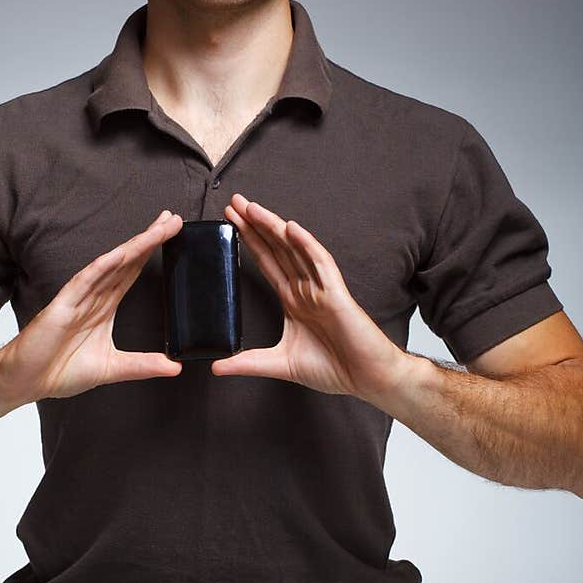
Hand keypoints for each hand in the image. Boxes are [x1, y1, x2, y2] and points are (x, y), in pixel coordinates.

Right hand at [0, 209, 183, 402]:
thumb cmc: (59, 370)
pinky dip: (100, 268)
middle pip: (126, 261)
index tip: (172, 233)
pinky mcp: (61, 307)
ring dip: (133, 246)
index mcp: (104, 307)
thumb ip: (143, 365)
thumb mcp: (112, 368)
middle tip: (173, 218)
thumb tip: (175, 367)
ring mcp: (77, 299)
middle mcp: (93, 297)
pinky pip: (83, 282)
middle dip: (150, 239)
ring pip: (110, 265)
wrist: (25, 381)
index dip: (152, 251)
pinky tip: (118, 254)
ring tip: (156, 229)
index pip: (132, 271)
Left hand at [211, 194, 408, 402]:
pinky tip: (292, 229)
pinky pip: (321, 265)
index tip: (230, 222)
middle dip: (255, 225)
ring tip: (252, 209)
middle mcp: (306, 289)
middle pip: (277, 249)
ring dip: (274, 227)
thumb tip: (215, 366)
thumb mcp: (280, 364)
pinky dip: (307, 245)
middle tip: (234, 203)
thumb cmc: (334, 368)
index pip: (267, 263)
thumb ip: (247, 363)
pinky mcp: (337, 296)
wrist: (367, 379)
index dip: (249, 241)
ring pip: (295, 251)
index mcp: (294, 301)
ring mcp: (321, 289)